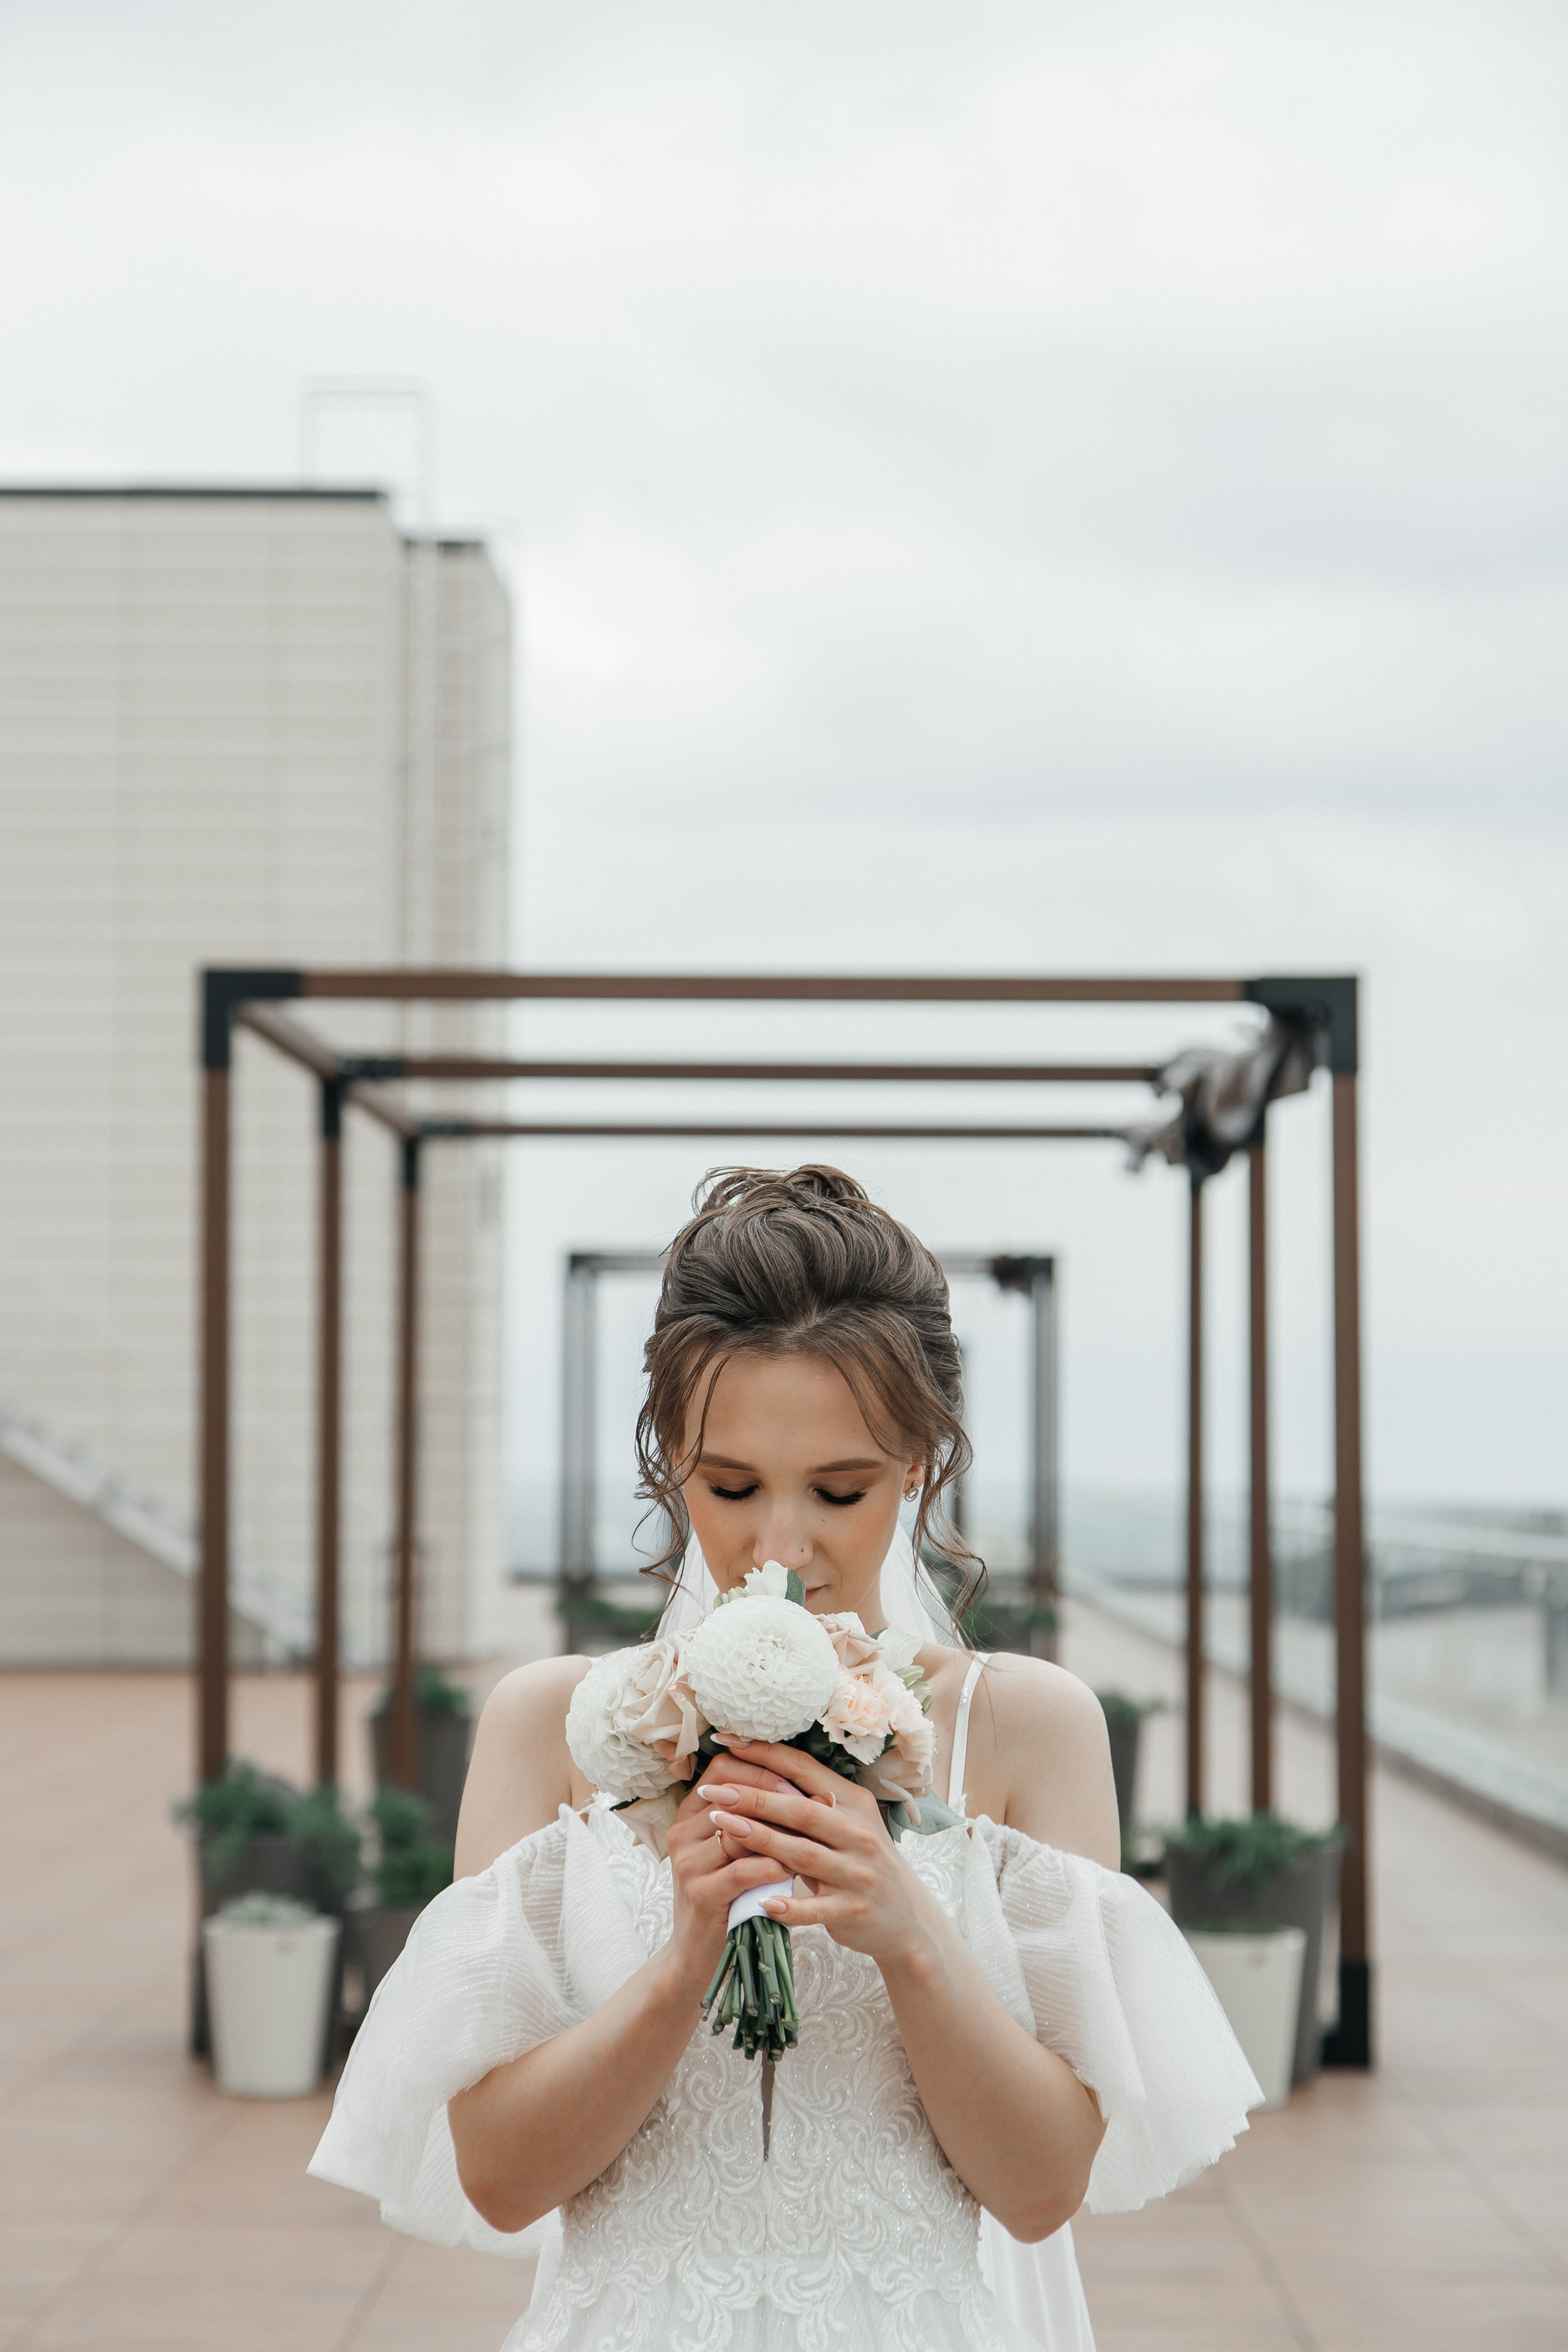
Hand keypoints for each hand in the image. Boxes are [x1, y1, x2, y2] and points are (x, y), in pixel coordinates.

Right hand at [664, 1756, 797, 1990]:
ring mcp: (687, 1864)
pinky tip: (793, 1868)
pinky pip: (742, 1870)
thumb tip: (809, 1789)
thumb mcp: (735, 1853)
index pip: (722, 1768)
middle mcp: (682, 1833)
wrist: (698, 1958)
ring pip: (740, 1831)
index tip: (797, 1780)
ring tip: (813, 1835)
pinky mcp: (700, 1895)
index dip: (761, 1768)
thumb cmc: (728, 1898)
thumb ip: (754, 1820)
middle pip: (733, 1795)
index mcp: (689, 1816)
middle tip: (817, 1804)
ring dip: (781, 1832)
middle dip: (778, 1797)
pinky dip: (772, 1867)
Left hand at [702, 1737, 939, 1972]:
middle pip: (801, 1810)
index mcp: (855, 1804)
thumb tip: (759, 1776)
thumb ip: (812, 1804)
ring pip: (803, 1853)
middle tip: (714, 1790)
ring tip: (724, 1829)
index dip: (766, 1754)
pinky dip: (789, 1905)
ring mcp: (857, 1873)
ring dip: (761, 1840)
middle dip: (754, 1797)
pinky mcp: (852, 1911)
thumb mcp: (848, 1826)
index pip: (805, 1770)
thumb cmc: (863, 1864)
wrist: (906, 1919)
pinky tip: (762, 1901)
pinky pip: (815, 1908)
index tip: (728, 1742)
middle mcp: (859, 1834)